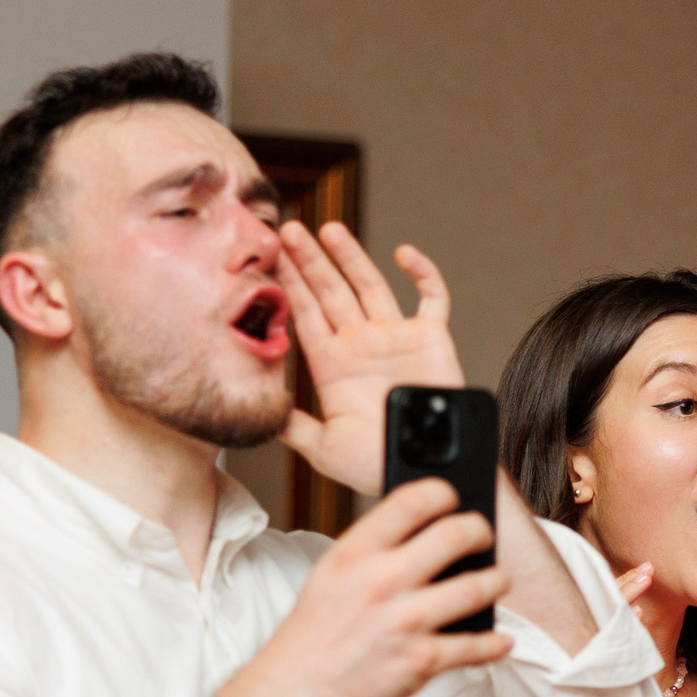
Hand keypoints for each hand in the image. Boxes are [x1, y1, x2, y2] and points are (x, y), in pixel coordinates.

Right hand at [249, 478, 512, 696]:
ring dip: (496, 582)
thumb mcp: (333, 571)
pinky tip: (500, 640)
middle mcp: (383, 581)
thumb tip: (422, 527)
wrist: (296, 687)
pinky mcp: (421, 660)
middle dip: (480, 532)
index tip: (453, 497)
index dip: (443, 492)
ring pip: (476, 588)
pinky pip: (474, 646)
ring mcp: (405, 621)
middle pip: (455, 535)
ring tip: (498, 581)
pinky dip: (493, 643)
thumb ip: (374, 547)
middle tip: (483, 538)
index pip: (412, 500)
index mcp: (357, 552)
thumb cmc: (316, 630)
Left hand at [275, 222, 463, 496]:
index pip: (305, 314)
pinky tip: (403, 253)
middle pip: (329, 291)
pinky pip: (430, 298)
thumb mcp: (325, 449)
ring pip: (369, 284)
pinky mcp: (431, 338)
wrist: (426, 468)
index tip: (270, 258)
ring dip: (349, 256)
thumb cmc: (378, 465)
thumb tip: (265, 413)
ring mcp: (396, 338)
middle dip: (308, 261)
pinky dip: (422, 273)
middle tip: (286, 231)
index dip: (288, 285)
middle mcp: (362, 345)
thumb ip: (295, 428)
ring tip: (326, 228)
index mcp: (334, 366)